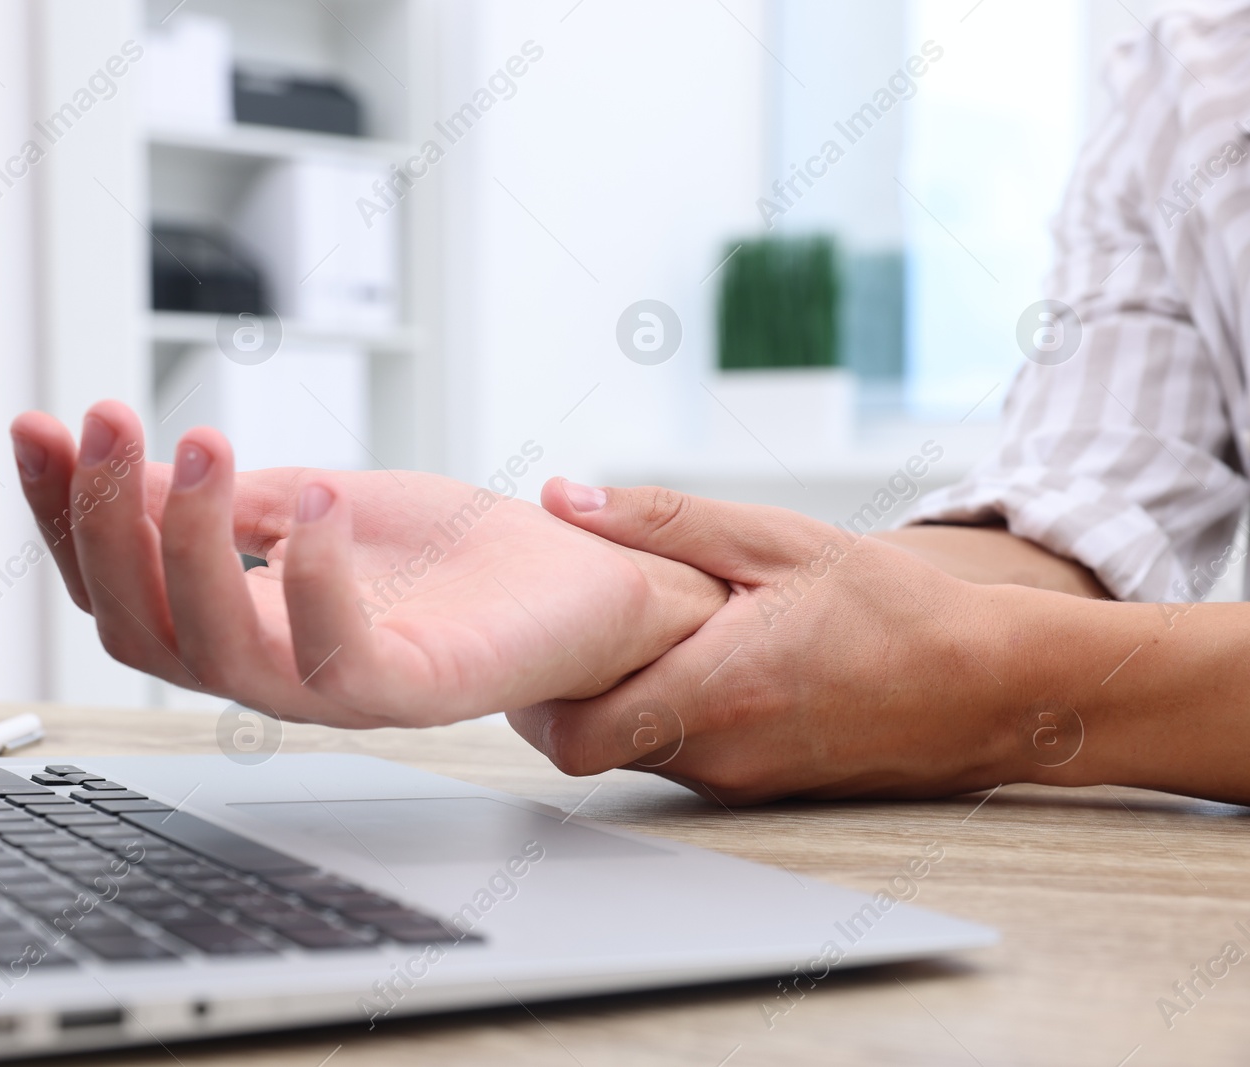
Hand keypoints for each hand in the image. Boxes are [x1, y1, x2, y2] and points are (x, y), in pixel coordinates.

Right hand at [8, 402, 726, 726]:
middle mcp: (273, 664)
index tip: (39, 426)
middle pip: (139, 629)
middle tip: (106, 419)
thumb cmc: (455, 552)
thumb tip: (122, 467)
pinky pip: (336, 660)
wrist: (582, 580)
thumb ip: (230, 502)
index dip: (63, 513)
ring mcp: (339, 688)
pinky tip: (317, 498)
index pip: (116, 585)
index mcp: (241, 620)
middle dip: (106, 522)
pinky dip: (313, 576)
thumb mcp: (320, 502)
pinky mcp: (412, 692)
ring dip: (190, 546)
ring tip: (204, 445)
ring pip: (217, 653)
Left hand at [509, 482, 1028, 802]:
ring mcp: (740, 782)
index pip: (568, 737)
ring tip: (652, 630)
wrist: (990, 688)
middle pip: (592, 747)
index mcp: (710, 695)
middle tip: (584, 626)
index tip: (539, 638)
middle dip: (571, 691)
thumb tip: (565, 497)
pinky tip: (706, 658)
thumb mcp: (776, 541)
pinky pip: (689, 757)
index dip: (531, 698)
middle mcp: (717, 756)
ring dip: (626, 696)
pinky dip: (675, 712)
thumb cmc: (893, 611)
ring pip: (639, 751)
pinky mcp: (764, 788)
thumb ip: (662, 521)